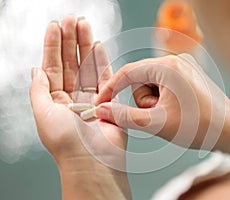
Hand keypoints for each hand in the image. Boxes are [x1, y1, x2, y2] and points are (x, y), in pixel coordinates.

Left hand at [30, 15, 129, 198]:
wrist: (93, 160)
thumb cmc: (66, 142)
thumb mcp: (42, 113)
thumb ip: (39, 89)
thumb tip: (34, 69)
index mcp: (54, 101)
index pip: (52, 67)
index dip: (53, 46)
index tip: (55, 26)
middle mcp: (72, 97)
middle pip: (71, 62)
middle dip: (70, 40)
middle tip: (72, 19)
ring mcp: (91, 97)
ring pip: (87, 65)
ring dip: (85, 45)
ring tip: (83, 24)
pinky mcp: (109, 99)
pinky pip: (105, 75)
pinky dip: (102, 60)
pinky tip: (98, 45)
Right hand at [95, 54, 229, 152]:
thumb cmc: (199, 127)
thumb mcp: (156, 123)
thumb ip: (124, 117)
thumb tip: (102, 111)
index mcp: (168, 67)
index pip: (128, 72)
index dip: (110, 89)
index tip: (100, 104)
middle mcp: (177, 60)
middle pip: (140, 78)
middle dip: (142, 100)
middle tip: (157, 116)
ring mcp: (185, 66)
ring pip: (151, 83)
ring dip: (153, 101)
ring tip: (169, 114)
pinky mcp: (188, 74)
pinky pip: (163, 84)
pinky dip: (162, 98)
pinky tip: (175, 110)